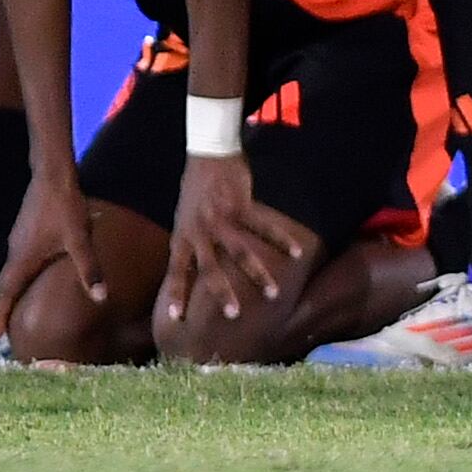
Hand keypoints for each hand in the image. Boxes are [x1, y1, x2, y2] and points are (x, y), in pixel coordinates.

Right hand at [2, 169, 99, 334]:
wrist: (52, 175)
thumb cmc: (64, 208)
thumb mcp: (79, 240)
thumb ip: (90, 269)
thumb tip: (101, 298)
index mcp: (22, 260)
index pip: (5, 295)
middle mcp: (13, 253)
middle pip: (4, 287)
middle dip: (4, 310)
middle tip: (5, 331)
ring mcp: (16, 241)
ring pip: (10, 273)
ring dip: (11, 292)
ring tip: (17, 309)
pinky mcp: (23, 232)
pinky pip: (17, 261)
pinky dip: (19, 277)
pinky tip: (32, 277)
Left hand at [158, 148, 299, 339]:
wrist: (207, 153)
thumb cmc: (194, 189)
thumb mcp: (182, 220)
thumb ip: (188, 243)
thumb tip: (190, 269)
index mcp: (182, 236)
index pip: (176, 271)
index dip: (176, 294)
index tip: (175, 318)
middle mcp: (199, 231)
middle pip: (210, 268)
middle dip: (222, 293)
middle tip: (233, 315)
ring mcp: (220, 219)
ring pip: (240, 253)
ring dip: (258, 275)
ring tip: (273, 294)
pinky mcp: (240, 205)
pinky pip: (263, 226)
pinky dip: (280, 239)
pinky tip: (296, 252)